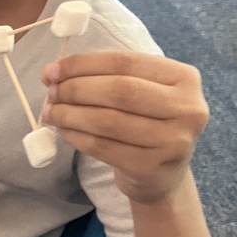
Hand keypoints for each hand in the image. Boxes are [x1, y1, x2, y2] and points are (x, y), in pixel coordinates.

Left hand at [40, 51, 208, 204]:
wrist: (163, 174)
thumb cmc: (146, 122)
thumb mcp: (143, 91)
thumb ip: (107, 75)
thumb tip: (54, 72)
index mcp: (184, 78)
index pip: (124, 62)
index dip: (82, 64)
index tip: (52, 71)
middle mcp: (186, 108)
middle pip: (118, 90)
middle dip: (75, 89)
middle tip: (50, 93)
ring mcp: (172, 141)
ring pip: (107, 120)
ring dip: (69, 114)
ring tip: (50, 112)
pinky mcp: (151, 168)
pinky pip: (102, 146)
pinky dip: (75, 136)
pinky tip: (62, 131)